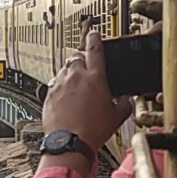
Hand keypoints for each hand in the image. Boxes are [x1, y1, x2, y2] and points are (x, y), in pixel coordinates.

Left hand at [41, 24, 131, 153]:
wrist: (69, 143)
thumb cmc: (92, 131)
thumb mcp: (117, 117)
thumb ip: (125, 104)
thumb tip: (127, 100)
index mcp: (95, 78)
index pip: (95, 49)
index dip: (95, 39)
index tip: (94, 34)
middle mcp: (75, 77)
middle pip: (76, 56)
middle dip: (81, 58)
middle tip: (87, 67)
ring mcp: (60, 85)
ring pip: (64, 69)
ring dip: (70, 72)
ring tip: (76, 85)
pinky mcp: (49, 95)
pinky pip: (54, 84)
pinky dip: (61, 87)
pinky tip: (66, 98)